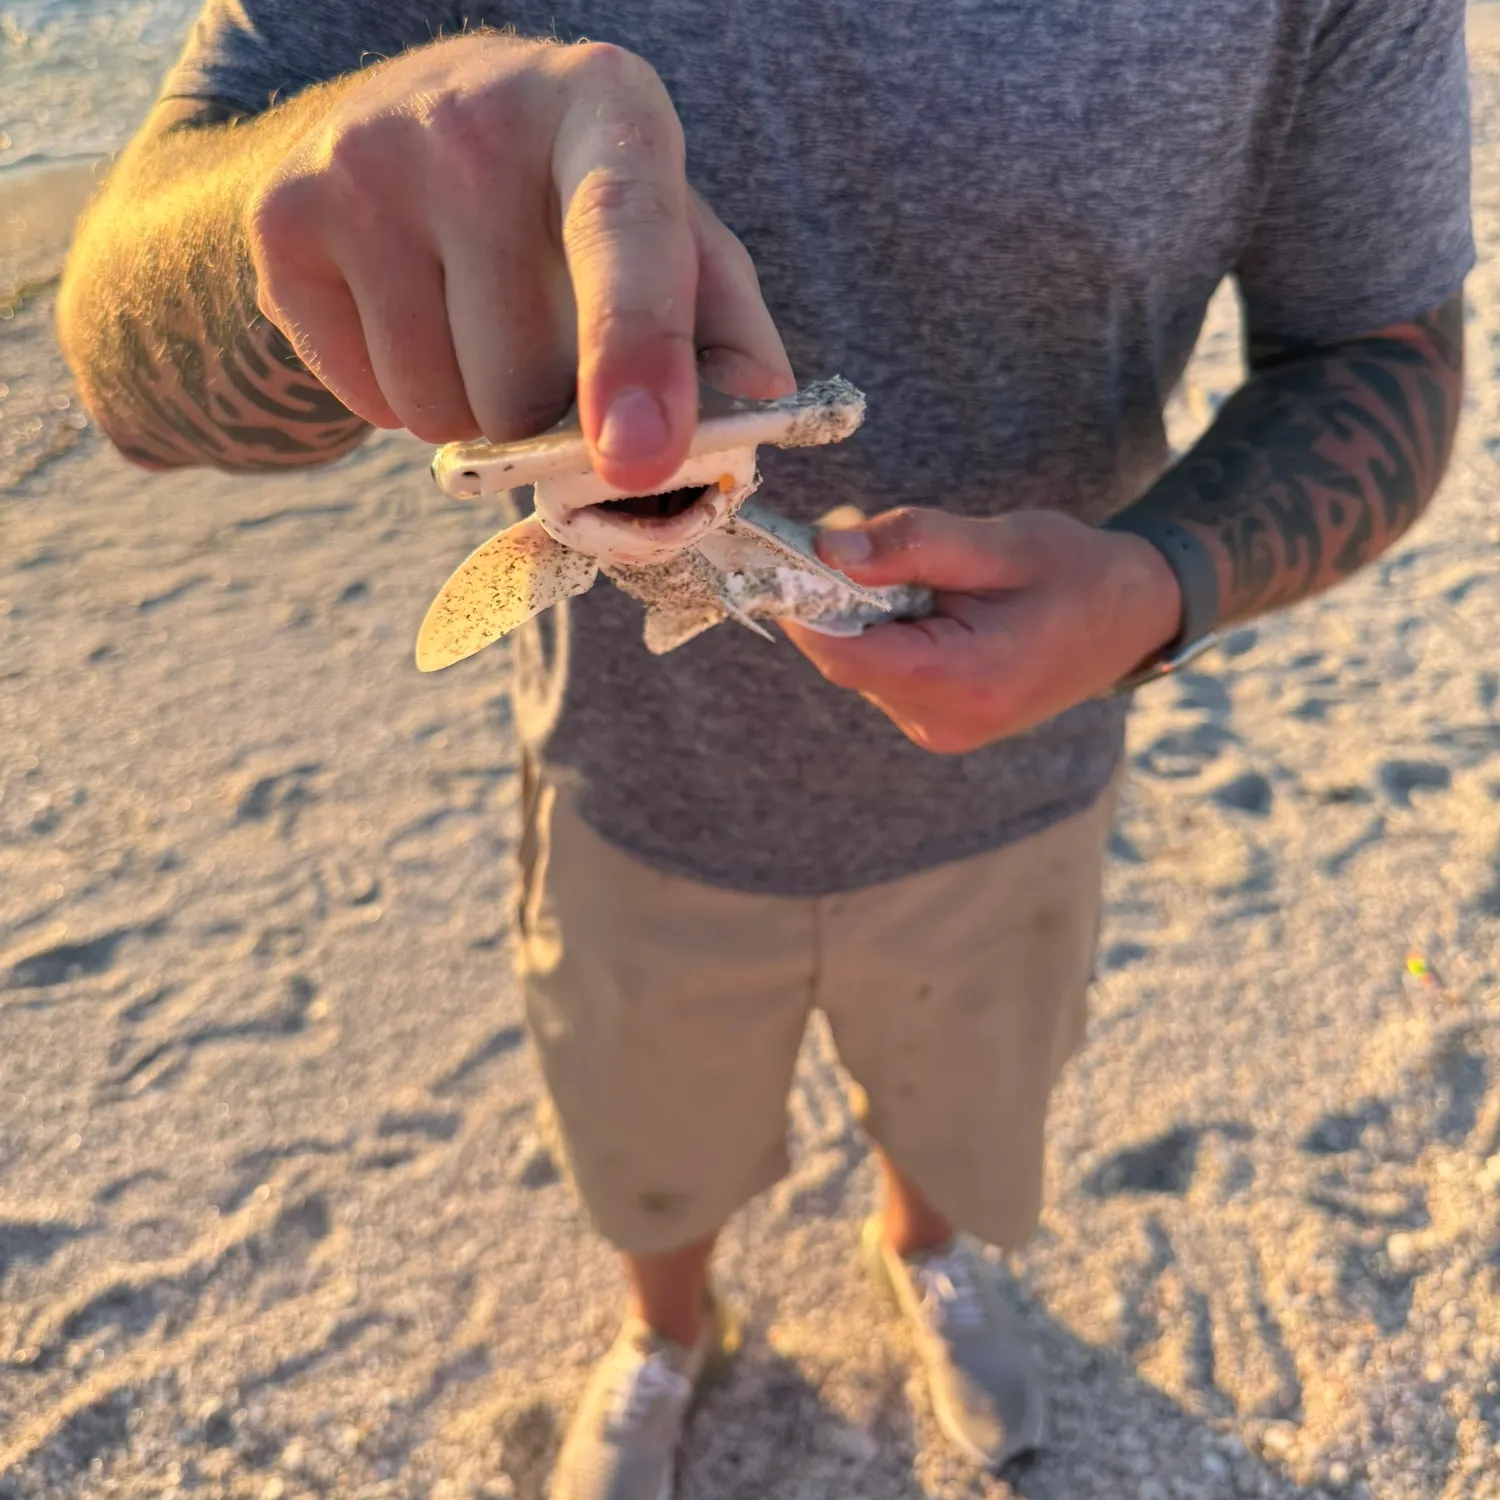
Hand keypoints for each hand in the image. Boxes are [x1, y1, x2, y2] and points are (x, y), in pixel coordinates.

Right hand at [245, 34, 792, 491]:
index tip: (639, 455)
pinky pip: (371, 407)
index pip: (625, 232)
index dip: (634, 350)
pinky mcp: (284, 219)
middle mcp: (475, 111)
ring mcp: (363, 158)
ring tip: (472, 320)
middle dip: (546, 408)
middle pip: (526, 382)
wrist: (391, 133)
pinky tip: (411, 316)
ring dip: (475, 413)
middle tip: (537, 332)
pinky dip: (401, 400)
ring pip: (445, 412)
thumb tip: (764, 397)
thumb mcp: (663, 227)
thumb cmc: (566, 203)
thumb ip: (721, 311)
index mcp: (604, 103)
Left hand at [783, 508, 1184, 753]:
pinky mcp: (937, 723)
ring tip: (923, 575)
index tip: (787, 550)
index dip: (803, 603)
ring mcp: (940, 730)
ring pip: (861, 665)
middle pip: (846, 658)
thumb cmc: (1076, 572)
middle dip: (838, 598)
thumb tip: (827, 548)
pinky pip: (884, 673)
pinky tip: (930, 604)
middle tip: (861, 537)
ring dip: (866, 614)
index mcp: (965, 682)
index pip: (845, 653)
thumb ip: (912, 544)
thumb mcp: (1000, 541)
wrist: (1133, 618)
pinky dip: (886, 632)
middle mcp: (944, 722)